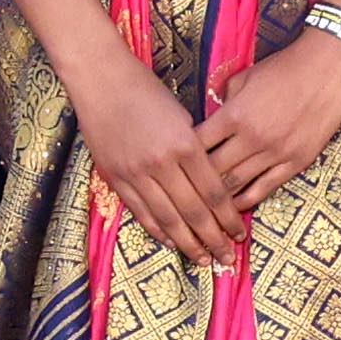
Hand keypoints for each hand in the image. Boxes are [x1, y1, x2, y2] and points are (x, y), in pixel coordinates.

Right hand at [70, 60, 248, 265]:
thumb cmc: (146, 91)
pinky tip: (172, 242)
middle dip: (214, 238)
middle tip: (227, 259)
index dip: (228, 218)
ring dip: (188, 243)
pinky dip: (157, 230)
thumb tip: (211, 183)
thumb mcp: (182, 115)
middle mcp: (161, 162)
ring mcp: (135, 172)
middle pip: (194, 211)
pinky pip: (140, 211)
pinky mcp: (115, 176)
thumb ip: (196, 149)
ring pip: (167, 218)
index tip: (239, 235)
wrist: (101, 80)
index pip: (213, 193)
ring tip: (203, 259)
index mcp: (184, 144)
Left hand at [194, 33, 340, 209]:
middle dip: (194, 183)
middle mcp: (252, 138)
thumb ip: (223, 102)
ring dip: (217, 198)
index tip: (174, 165)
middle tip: (182, 193)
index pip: (197, 146)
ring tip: (201, 208)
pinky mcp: (296, 163)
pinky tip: (233, 208)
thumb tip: (208, 119)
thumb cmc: (282, 69)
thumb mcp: (243, 79)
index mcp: (234, 115)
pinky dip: (246, 200)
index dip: (181, 157)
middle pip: (212, 171)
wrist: (327, 70)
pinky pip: (265, 189)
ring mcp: (276, 153)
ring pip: (236, 184)